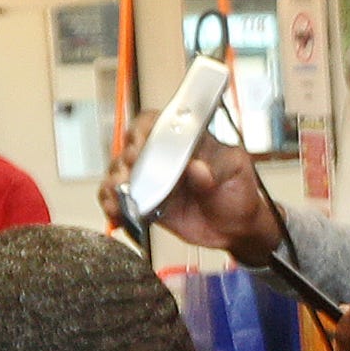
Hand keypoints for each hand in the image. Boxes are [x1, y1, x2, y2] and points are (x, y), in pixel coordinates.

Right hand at [108, 119, 284, 262]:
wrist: (237, 227)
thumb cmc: (237, 192)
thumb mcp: (236, 173)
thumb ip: (218, 168)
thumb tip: (197, 169)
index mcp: (184, 139)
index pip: (155, 123)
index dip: (143, 131)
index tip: (141, 145)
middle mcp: (162, 155)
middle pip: (130, 146)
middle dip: (126, 160)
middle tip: (131, 173)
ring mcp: (151, 178)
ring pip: (119, 172)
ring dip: (115, 182)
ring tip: (122, 195)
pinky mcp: (145, 202)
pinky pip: (119, 198)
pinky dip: (112, 203)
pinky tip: (116, 211)